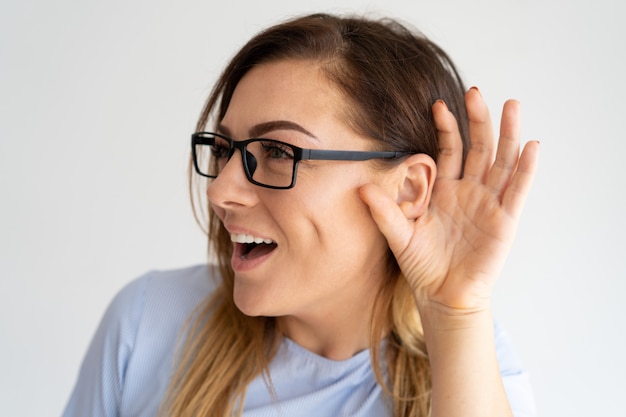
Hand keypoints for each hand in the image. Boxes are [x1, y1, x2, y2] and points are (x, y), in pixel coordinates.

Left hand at [360, 87, 539, 315]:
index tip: (438, 105)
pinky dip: (525, 169)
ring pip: (502, 162)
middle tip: (475, 93)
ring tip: (511, 106)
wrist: (443, 296)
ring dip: (508, 134)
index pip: (450, 150)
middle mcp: (469, 191)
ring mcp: (489, 203)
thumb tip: (360, 187)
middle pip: (479, 148)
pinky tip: (530, 146)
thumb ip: (384, 210)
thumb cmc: (422, 265)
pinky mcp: (505, 220)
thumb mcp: (399, 235)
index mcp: (445, 190)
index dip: (446, 127)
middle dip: (478, 120)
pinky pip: (517, 190)